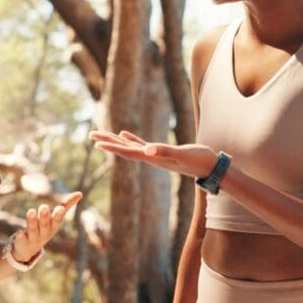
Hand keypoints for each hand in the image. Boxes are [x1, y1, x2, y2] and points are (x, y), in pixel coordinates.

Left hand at [12, 191, 82, 261]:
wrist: (28, 250)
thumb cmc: (44, 229)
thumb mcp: (55, 219)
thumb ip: (66, 206)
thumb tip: (80, 193)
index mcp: (53, 226)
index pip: (57, 221)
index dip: (58, 215)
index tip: (60, 208)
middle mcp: (44, 233)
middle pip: (45, 225)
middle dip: (45, 217)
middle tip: (44, 206)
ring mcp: (33, 238)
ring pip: (33, 229)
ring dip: (32, 221)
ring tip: (31, 211)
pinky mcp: (21, 242)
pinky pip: (21, 239)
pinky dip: (20, 236)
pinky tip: (19, 232)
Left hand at [90, 130, 217, 178]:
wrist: (212, 168)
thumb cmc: (199, 160)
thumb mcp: (182, 154)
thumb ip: (165, 152)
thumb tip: (147, 150)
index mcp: (152, 158)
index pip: (127, 152)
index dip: (112, 146)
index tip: (96, 142)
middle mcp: (150, 158)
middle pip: (124, 150)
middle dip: (107, 142)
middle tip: (90, 135)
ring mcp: (155, 156)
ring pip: (130, 147)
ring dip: (115, 141)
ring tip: (101, 135)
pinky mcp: (162, 152)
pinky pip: (141, 145)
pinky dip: (131, 139)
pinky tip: (124, 135)